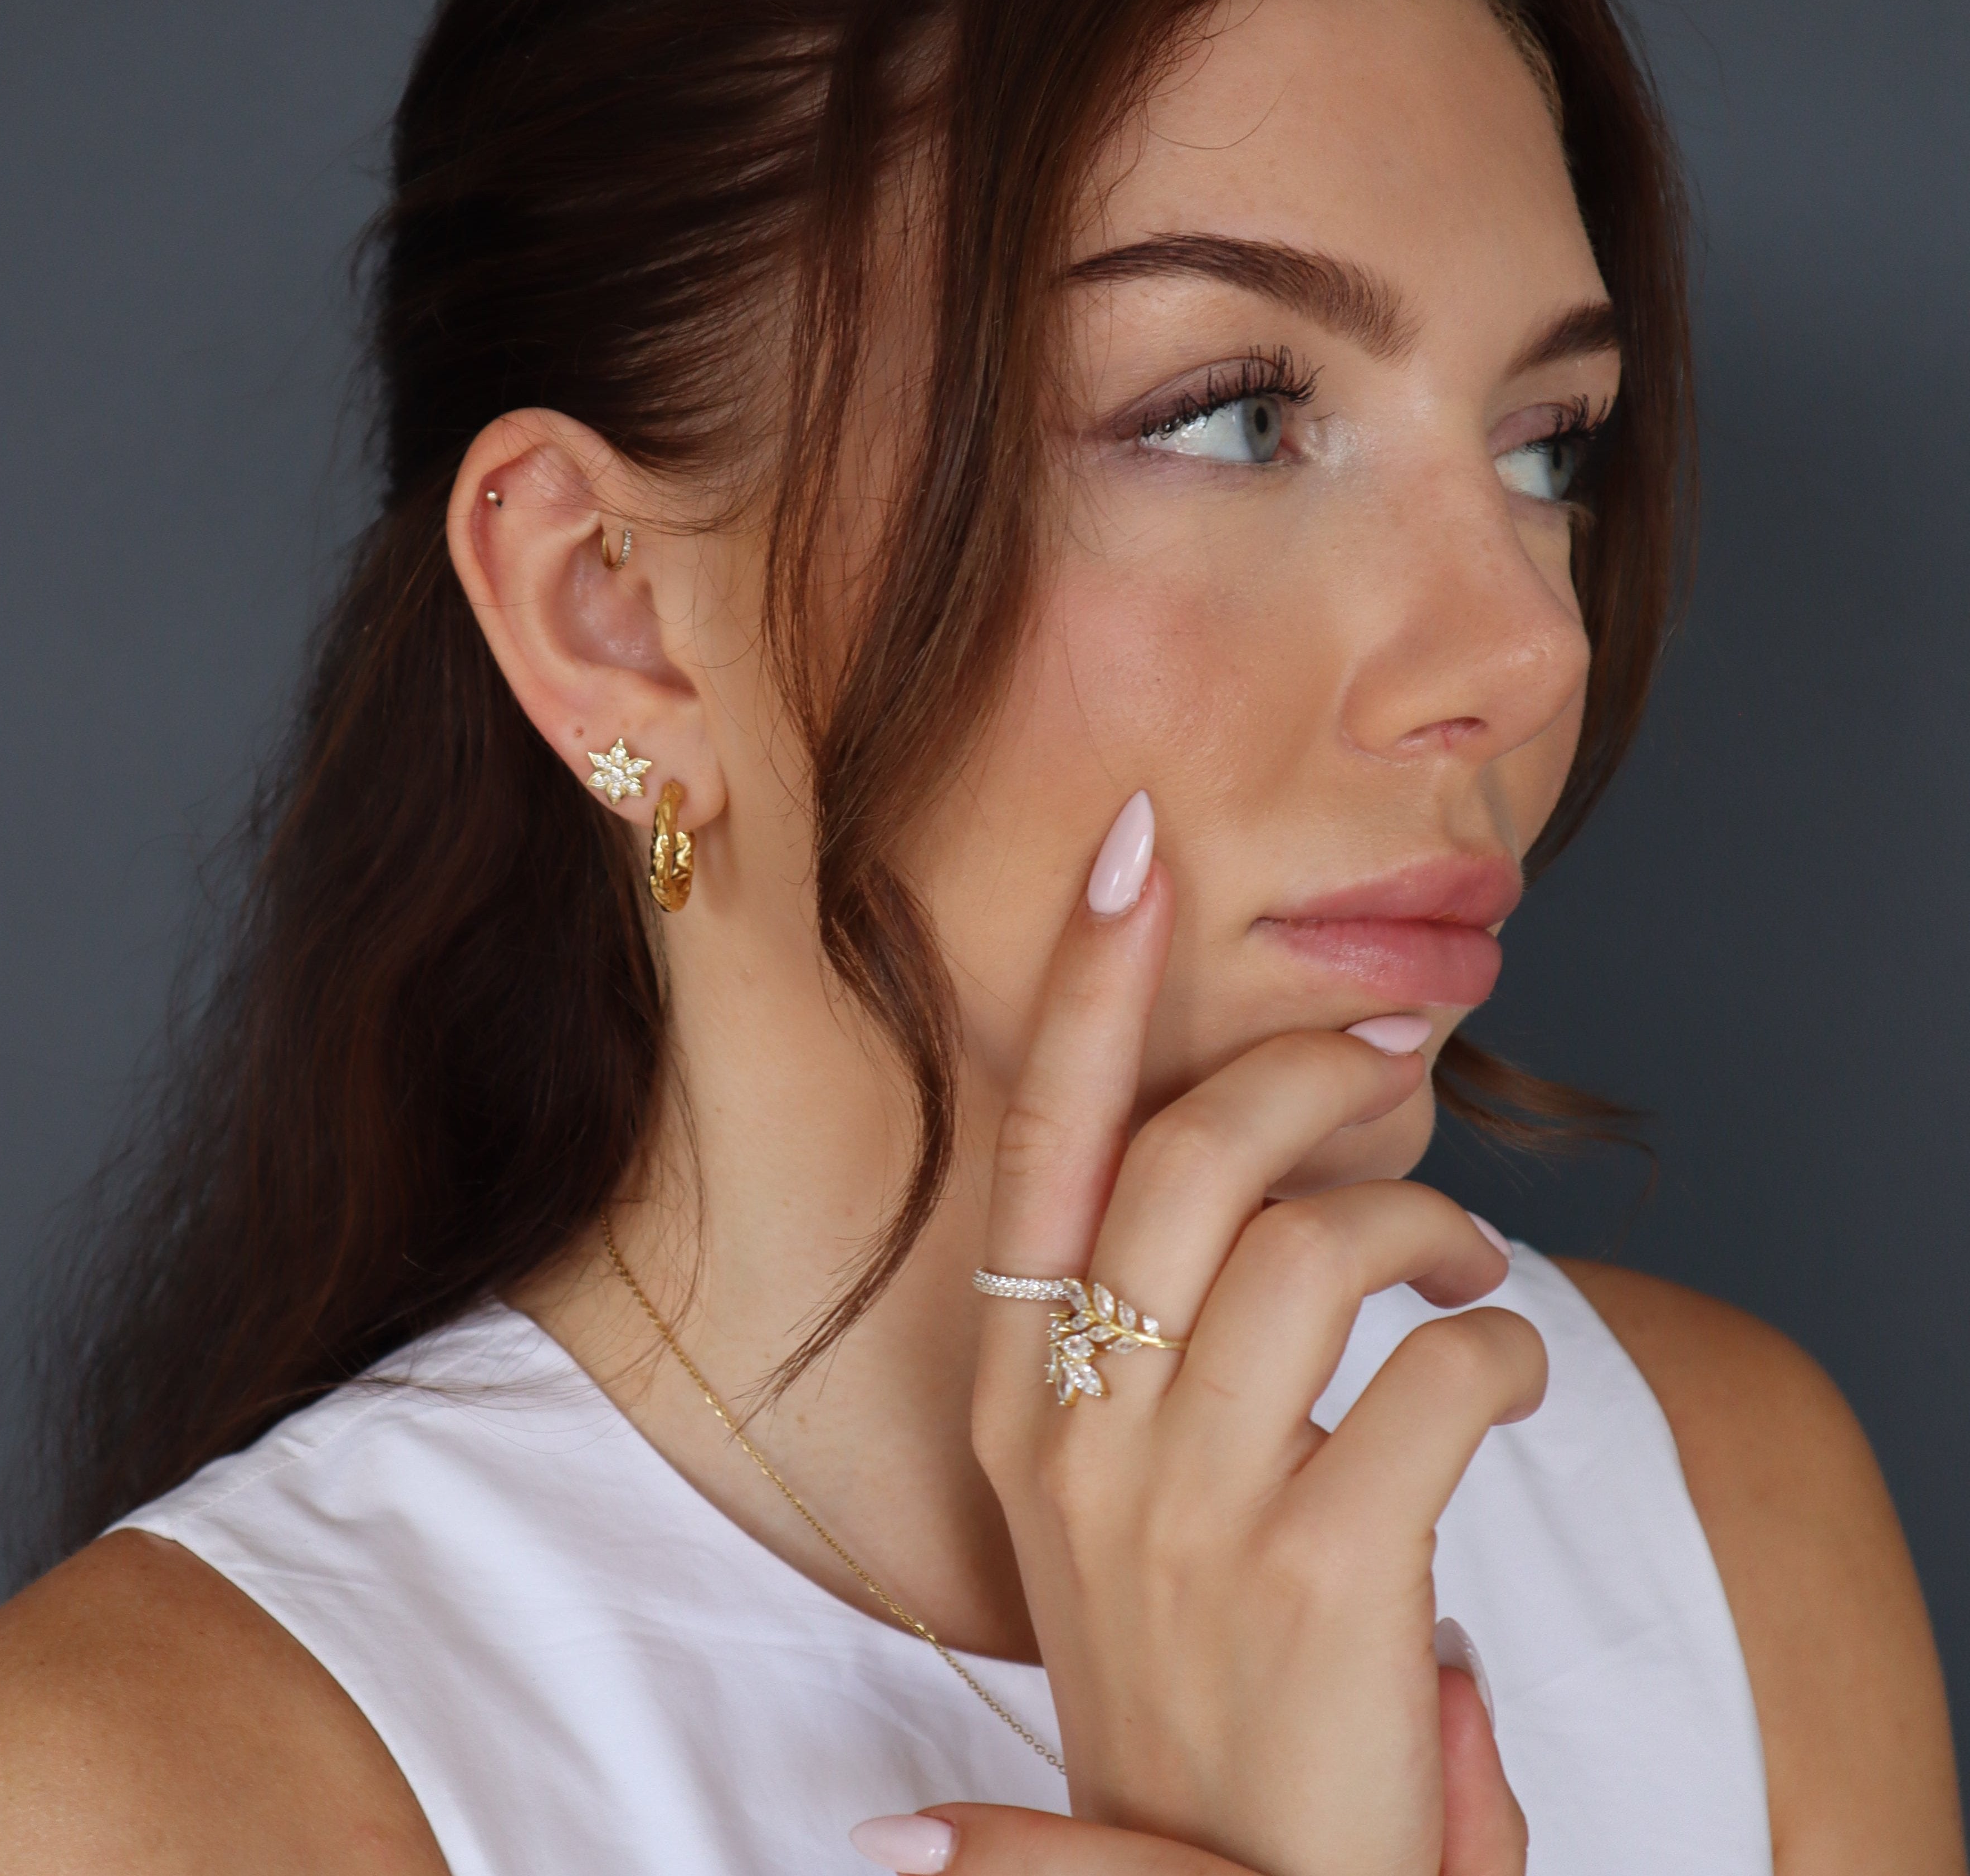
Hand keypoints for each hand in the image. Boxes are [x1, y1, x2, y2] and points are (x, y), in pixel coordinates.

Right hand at [968, 809, 1546, 1874]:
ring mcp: (1189, 1508)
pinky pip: (1438, 1375)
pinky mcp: (1320, 1575)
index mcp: (1023, 1402)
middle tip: (1392, 1050)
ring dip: (1427, 1220)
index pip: (1048, 1146)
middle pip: (1197, 1157)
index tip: (1135, 846)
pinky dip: (1499, 1350)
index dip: (1092, 985)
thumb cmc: (1192, 1676)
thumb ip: (1151, 1347)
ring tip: (1463, 1261)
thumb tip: (1274, 1184)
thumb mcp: (1115, 1501)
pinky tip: (1499, 1376)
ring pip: (1320, 1244)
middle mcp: (1081, 1435)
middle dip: (1310, 1069)